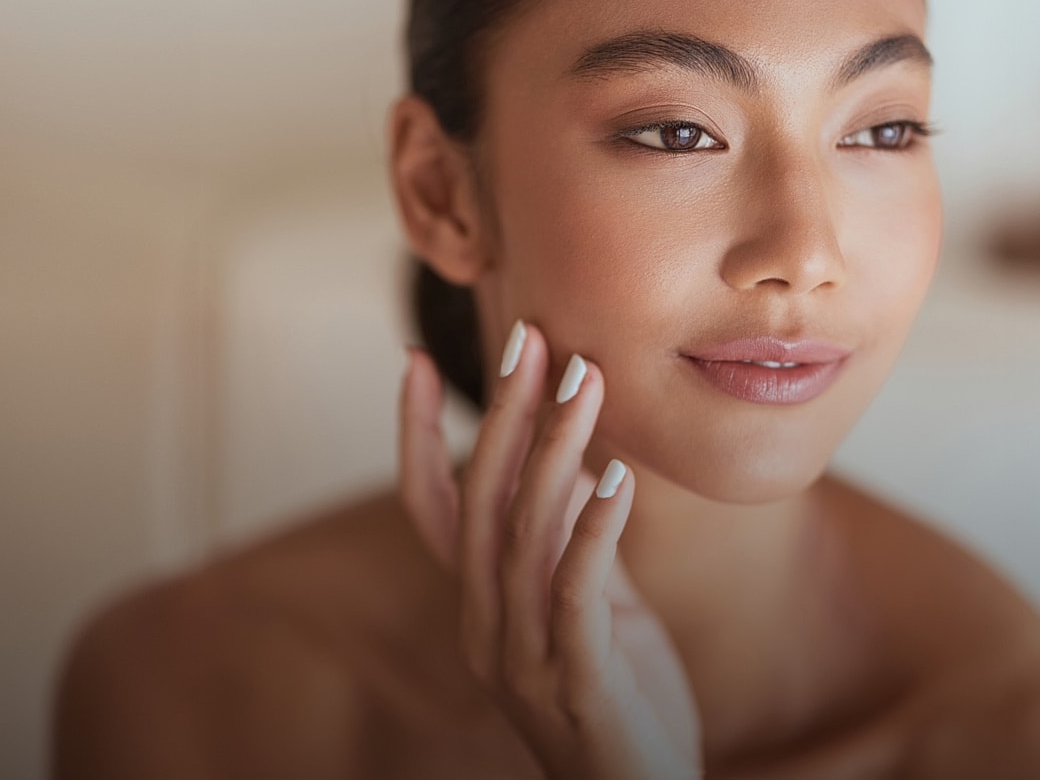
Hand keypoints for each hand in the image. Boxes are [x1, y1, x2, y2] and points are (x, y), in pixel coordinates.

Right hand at [398, 321, 702, 779]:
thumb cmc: (625, 703)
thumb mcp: (598, 610)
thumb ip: (578, 543)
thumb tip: (574, 460)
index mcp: (482, 606)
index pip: (433, 507)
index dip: (414, 434)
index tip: (414, 359)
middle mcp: (485, 627)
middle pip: (478, 503)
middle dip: (500, 414)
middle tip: (525, 336)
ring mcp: (524, 658)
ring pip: (523, 536)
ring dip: (552, 450)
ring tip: (583, 379)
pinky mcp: (577, 683)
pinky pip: (576, 594)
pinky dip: (593, 531)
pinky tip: (618, 477)